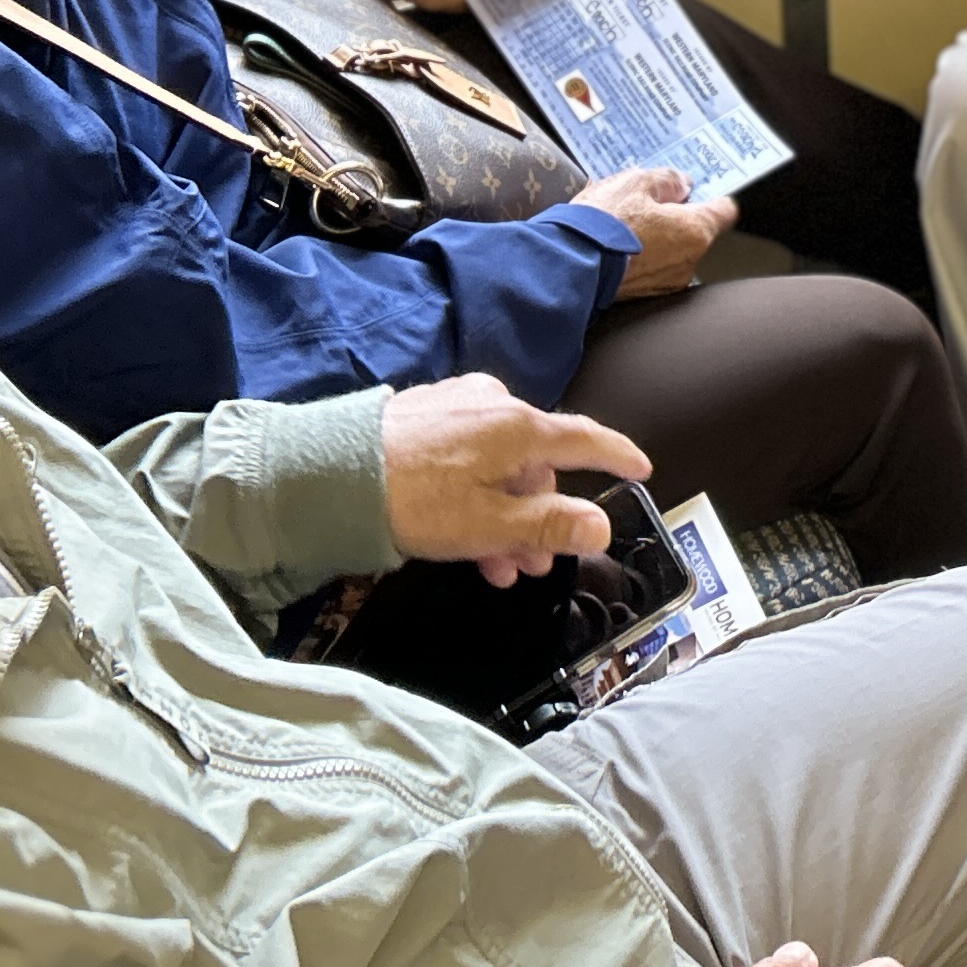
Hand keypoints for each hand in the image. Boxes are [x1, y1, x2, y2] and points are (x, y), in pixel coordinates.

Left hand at [375, 374, 650, 581]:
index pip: (585, 438)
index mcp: (518, 425)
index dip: (616, 456)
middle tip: (533, 562)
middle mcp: (492, 403)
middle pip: (536, 461)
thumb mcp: (490, 525)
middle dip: (539, 514)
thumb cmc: (413, 501)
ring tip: (494, 563)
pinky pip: (468, 455)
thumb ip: (550, 525)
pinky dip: (477, 492)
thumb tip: (603, 527)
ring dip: (505, 514)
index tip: (640, 470)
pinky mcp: (423, 414)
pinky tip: (460, 532)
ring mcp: (455, 405)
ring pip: (499, 464)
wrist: (325, 475)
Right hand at [580, 166, 735, 301]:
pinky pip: (650, 268)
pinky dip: (639, 256)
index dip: (714, 195)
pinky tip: (615, 244)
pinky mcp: (644, 295)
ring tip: (623, 224)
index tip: (701, 189)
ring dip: (655, 238)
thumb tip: (681, 183)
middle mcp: (687, 262)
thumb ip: (667, 180)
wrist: (566, 266)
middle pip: (694, 231)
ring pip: (671, 251)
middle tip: (646, 202)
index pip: (724, 211)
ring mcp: (666, 282)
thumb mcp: (635, 183)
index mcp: (694, 232)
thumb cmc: (602, 224)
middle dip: (675, 216)